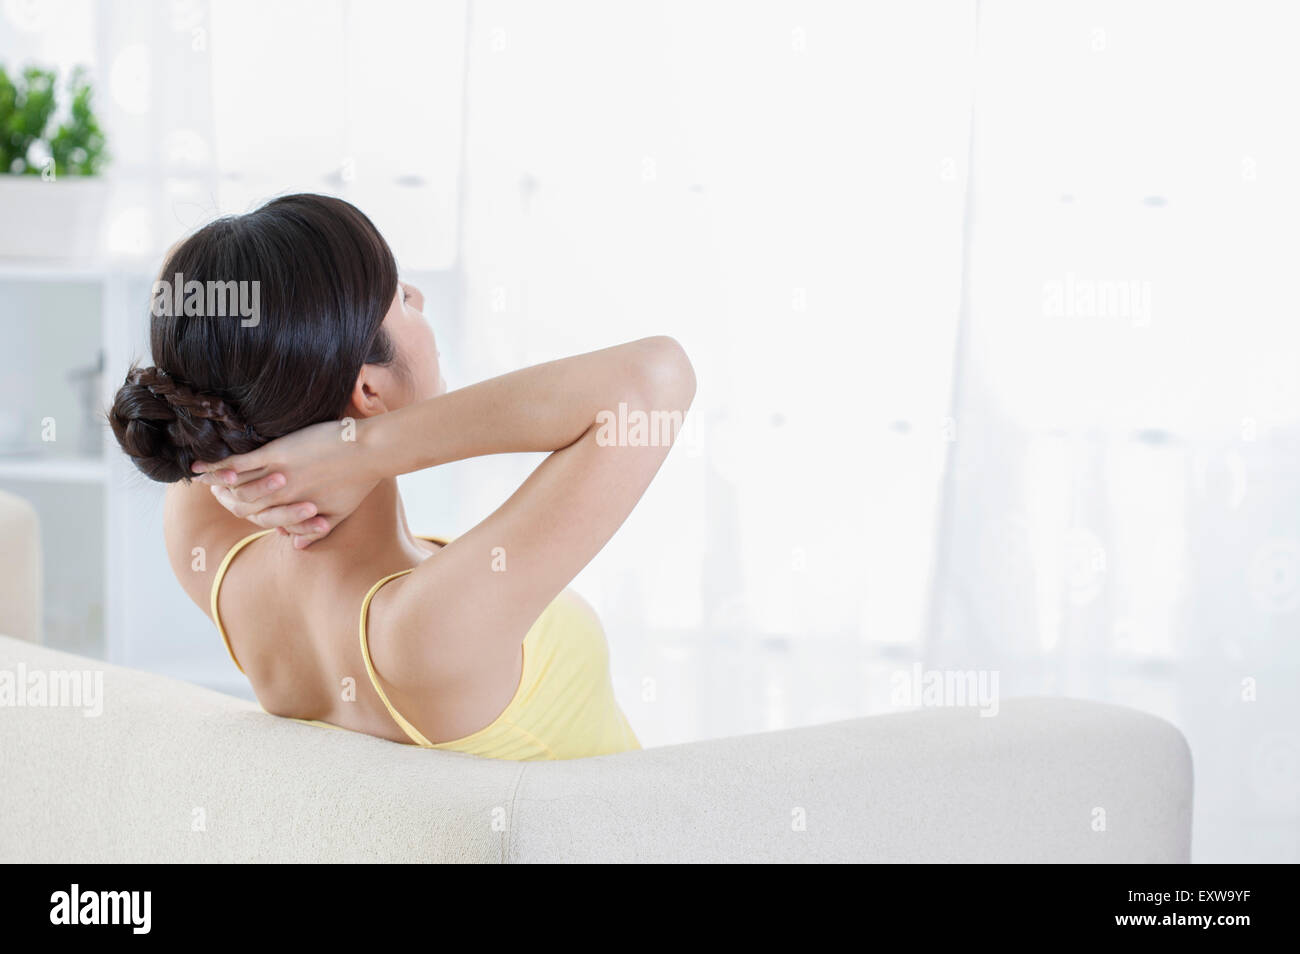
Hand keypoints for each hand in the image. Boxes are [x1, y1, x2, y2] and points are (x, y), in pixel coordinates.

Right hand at [191, 419, 379, 548]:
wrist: (370, 452)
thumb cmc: (360, 482)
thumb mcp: (339, 513)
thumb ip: (315, 530)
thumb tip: (294, 545)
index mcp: (296, 511)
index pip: (262, 520)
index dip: (246, 514)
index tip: (234, 505)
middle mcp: (282, 498)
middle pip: (244, 505)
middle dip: (226, 499)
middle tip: (210, 490)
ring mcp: (276, 476)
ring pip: (237, 485)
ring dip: (217, 482)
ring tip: (199, 476)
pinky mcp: (275, 454)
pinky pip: (238, 463)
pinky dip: (217, 465)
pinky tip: (200, 464)